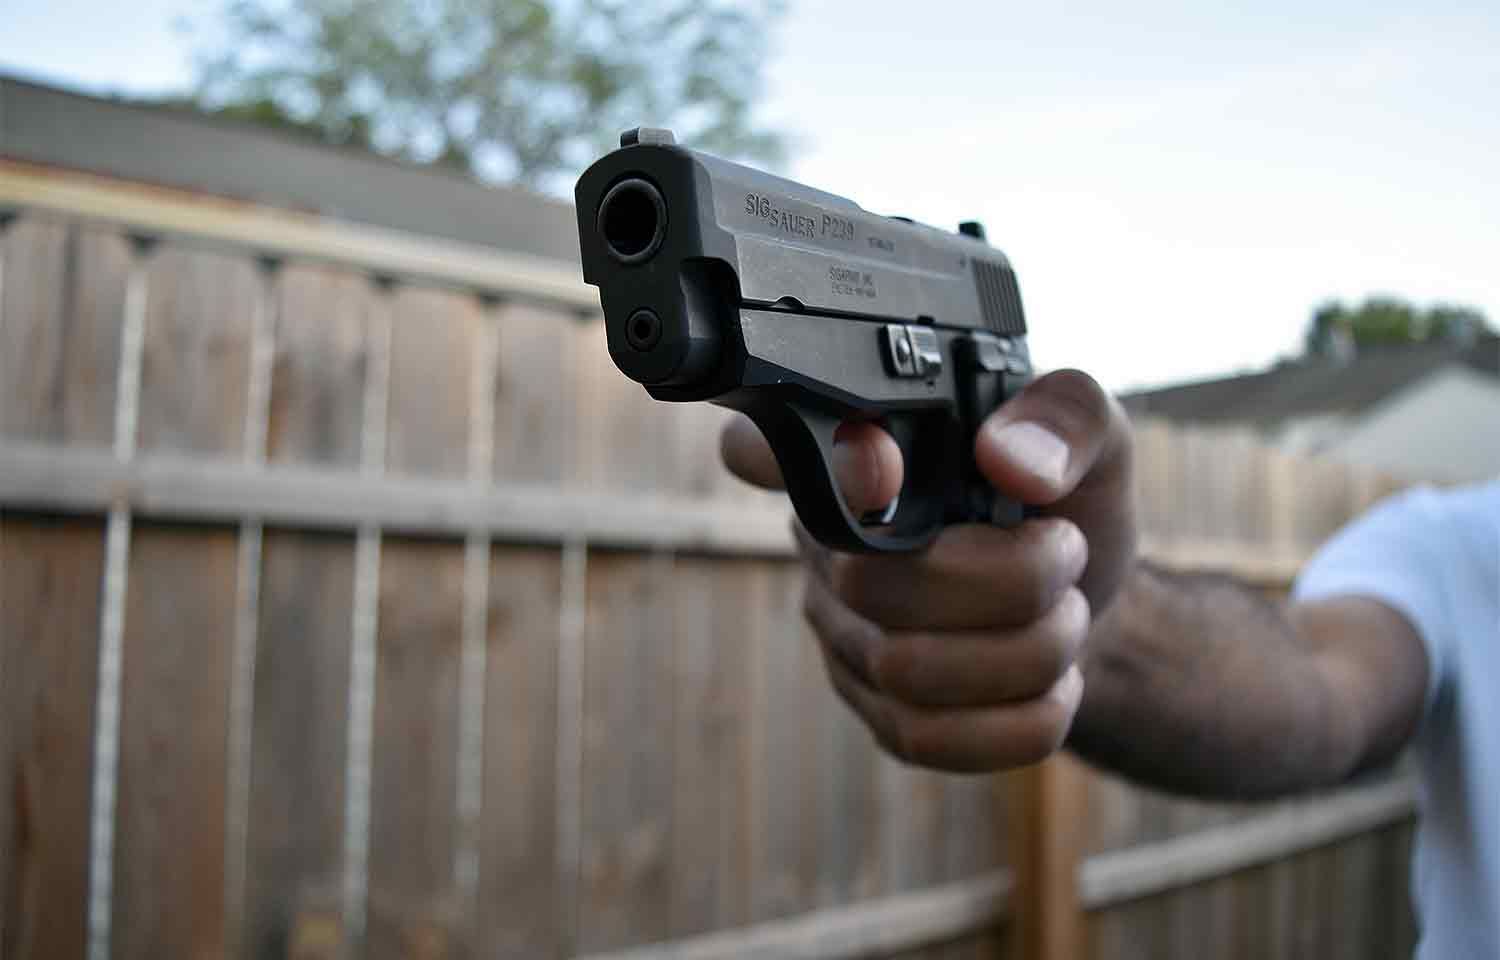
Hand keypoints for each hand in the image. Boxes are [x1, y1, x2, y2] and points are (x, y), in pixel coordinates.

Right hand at [720, 370, 1137, 771]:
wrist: (1091, 598)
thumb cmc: (1069, 500)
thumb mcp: (1095, 435)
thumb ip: (1066, 416)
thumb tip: (1009, 461)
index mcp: (855, 448)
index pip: (761, 450)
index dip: (813, 468)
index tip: (886, 471)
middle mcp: (823, 541)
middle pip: (867, 584)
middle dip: (1008, 581)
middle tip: (1066, 551)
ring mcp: (841, 634)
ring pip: (904, 673)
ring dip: (1027, 652)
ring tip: (1066, 617)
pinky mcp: (877, 712)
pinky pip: (925, 739)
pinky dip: (1018, 722)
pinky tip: (1054, 687)